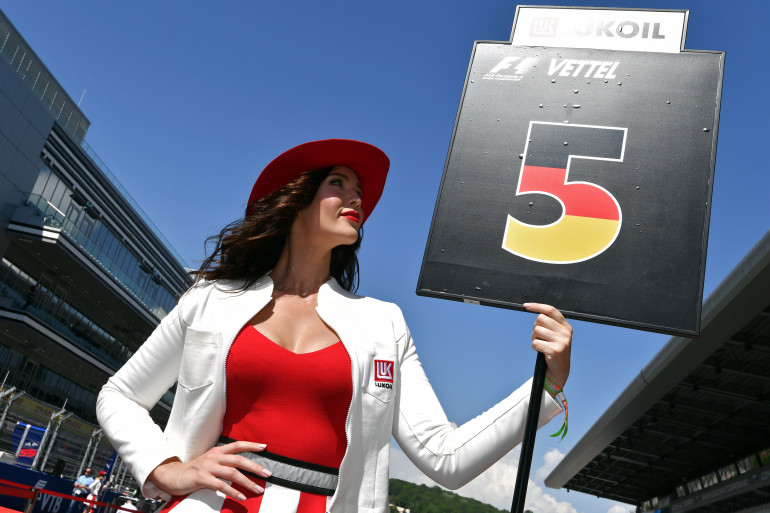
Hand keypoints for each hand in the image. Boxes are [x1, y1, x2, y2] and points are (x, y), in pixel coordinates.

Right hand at [147, 441, 271, 499]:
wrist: (172, 475)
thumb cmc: (194, 470)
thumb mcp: (210, 462)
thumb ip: (224, 462)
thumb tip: (242, 466)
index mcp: (217, 451)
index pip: (237, 445)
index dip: (251, 445)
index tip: (264, 447)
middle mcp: (214, 457)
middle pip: (239, 459)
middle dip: (255, 467)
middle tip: (267, 474)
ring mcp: (208, 467)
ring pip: (232, 473)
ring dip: (247, 482)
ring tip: (258, 489)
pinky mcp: (202, 478)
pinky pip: (221, 485)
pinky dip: (233, 492)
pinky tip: (241, 497)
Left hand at [524, 303, 571, 392]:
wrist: (558, 372)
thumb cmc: (554, 352)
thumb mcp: (556, 336)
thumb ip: (550, 325)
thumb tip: (537, 312)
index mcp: (566, 327)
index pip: (551, 310)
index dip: (538, 306)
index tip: (526, 306)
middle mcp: (565, 332)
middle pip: (540, 319)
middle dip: (535, 327)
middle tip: (540, 337)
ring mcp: (561, 341)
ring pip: (536, 331)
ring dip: (535, 338)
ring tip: (542, 345)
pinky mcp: (555, 350)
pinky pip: (535, 343)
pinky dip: (535, 347)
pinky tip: (542, 352)